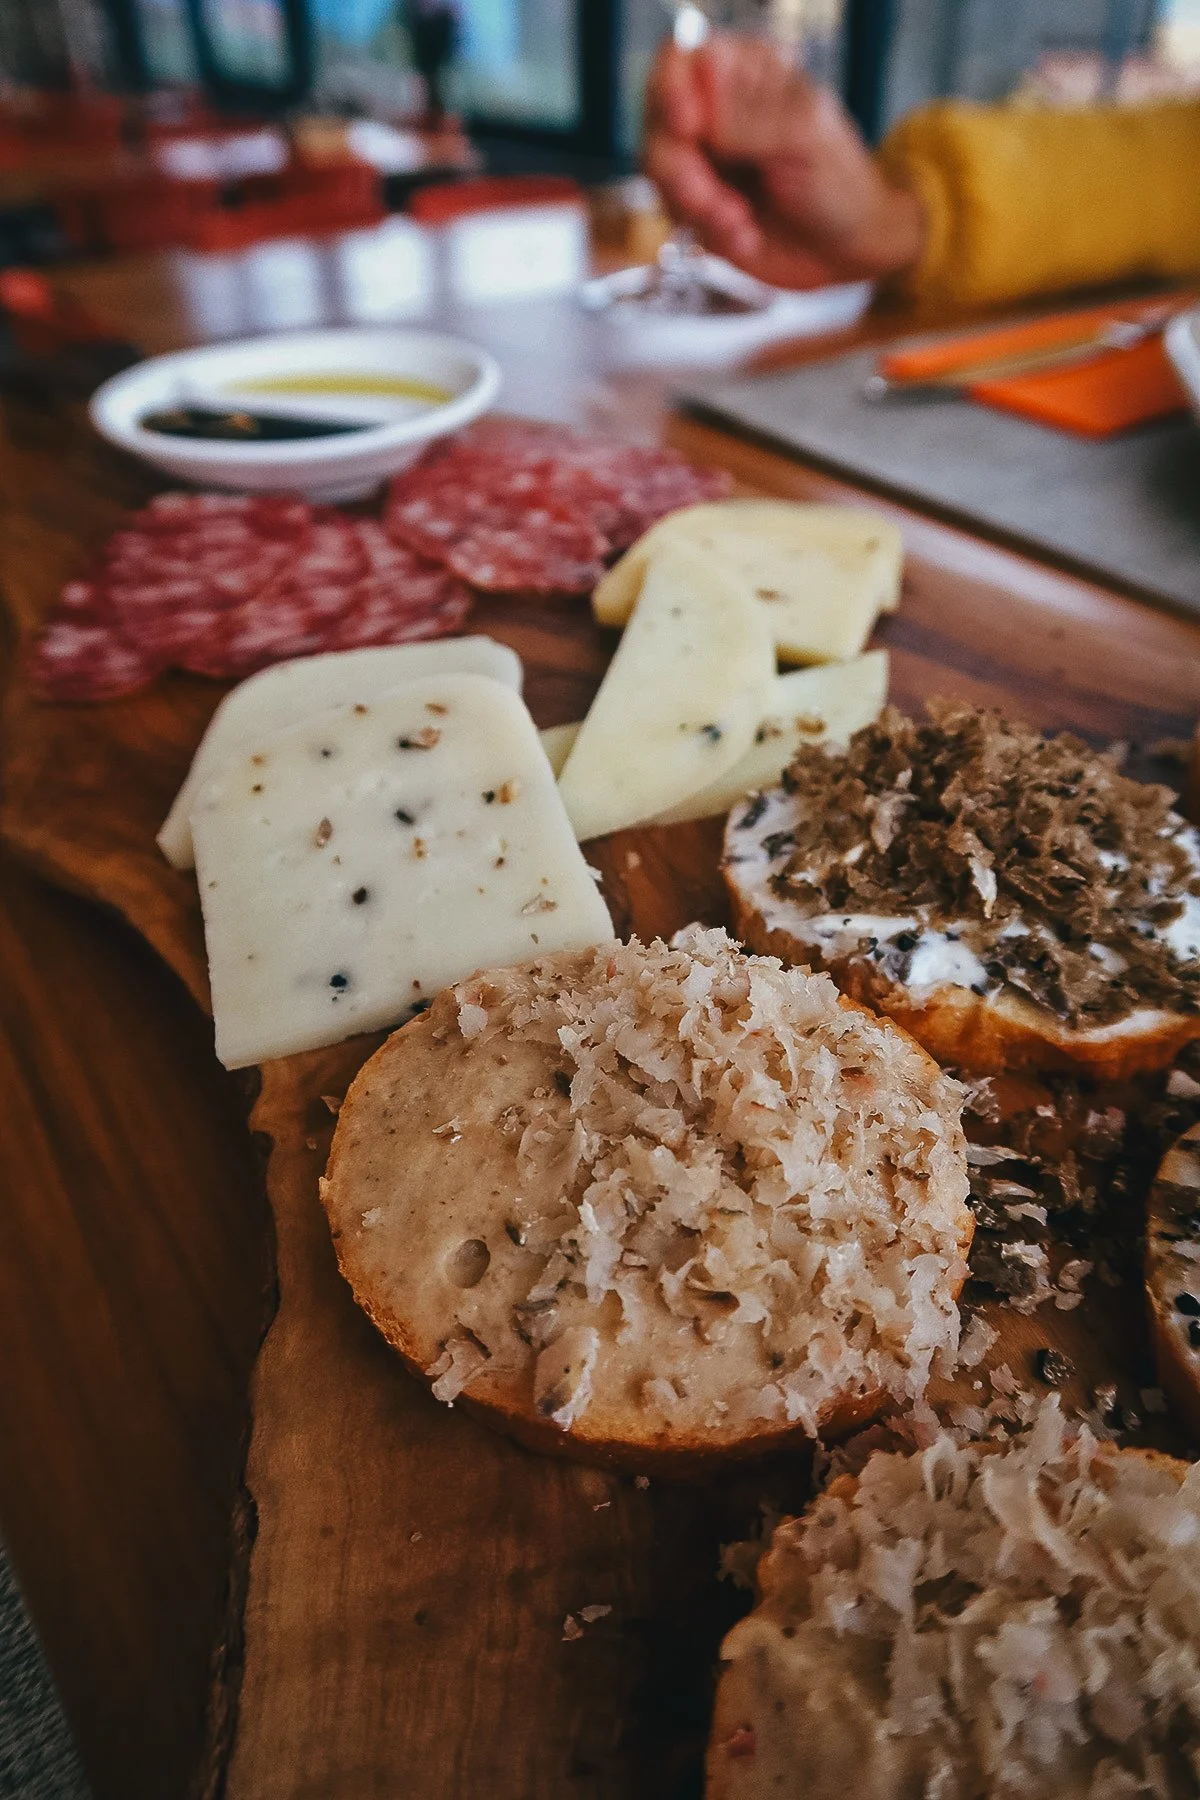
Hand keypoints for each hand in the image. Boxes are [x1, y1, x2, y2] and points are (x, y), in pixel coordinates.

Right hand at [643, 34, 924, 289]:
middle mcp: (713, 112)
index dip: (670, 89)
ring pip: (658, 171)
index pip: (679, 60)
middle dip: (678, 167)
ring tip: (740, 221)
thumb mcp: (807, 134)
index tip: (687, 125)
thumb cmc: (839, 180)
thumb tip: (699, 115)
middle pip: (656, 120)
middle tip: (709, 198)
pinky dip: (707, 229)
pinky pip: (674, 213)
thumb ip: (750, 118)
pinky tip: (745, 235)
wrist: (846, 247)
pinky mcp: (697, 206)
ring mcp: (702, 160)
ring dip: (695, 204)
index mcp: (741, 73)